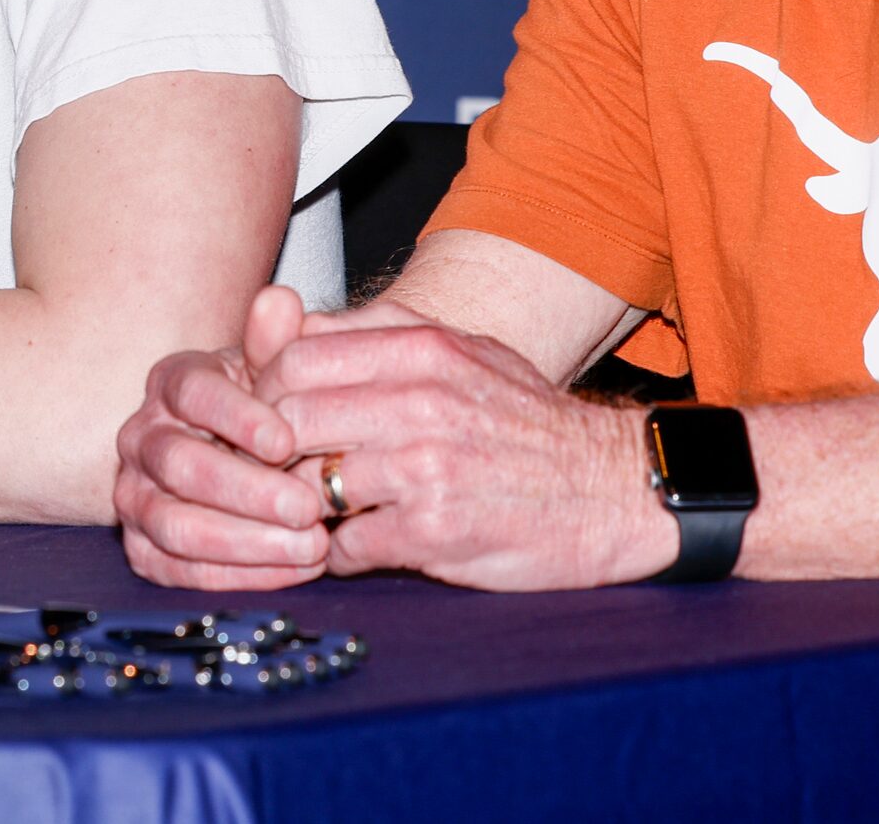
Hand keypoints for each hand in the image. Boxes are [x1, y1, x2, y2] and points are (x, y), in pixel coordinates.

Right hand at [115, 286, 335, 589]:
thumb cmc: (266, 412)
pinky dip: (238, 576)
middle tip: (310, 508)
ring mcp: (135, 495)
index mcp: (173, 384)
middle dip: (249, 492)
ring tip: (312, 547)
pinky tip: (292, 571)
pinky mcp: (144, 548)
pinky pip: (179, 571)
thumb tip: (279, 300)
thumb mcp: (276, 372)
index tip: (287, 439)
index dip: (238, 418)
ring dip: (247, 542)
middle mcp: (142, 437)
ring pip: (174, 524)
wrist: (244, 460)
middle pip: (181, 466)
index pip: (194, 395)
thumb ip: (277, 342)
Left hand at [256, 312, 675, 589]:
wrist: (613, 488)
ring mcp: (426, 467)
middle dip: (271, 454)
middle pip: (286, 420)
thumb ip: (374, 334)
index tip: (272, 420)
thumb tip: (284, 325)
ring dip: (301, 507)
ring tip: (319, 512)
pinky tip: (357, 546)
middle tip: (282, 473)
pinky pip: (346, 546)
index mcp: (420, 347)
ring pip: (307, 485)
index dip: (265, 393)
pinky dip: (339, 554)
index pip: (291, 358)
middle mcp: (419, 400)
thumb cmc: (524, 420)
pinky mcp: (436, 531)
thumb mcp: (457, 351)